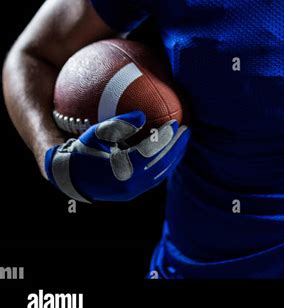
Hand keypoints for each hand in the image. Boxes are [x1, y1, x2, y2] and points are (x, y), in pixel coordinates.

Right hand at [44, 110, 189, 202]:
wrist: (71, 178)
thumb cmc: (83, 150)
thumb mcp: (96, 134)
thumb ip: (118, 124)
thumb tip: (142, 116)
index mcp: (121, 171)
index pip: (150, 153)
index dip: (165, 138)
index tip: (176, 122)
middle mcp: (130, 185)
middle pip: (161, 164)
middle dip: (177, 147)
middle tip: (187, 129)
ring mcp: (133, 191)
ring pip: (161, 173)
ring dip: (174, 155)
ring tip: (184, 138)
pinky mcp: (134, 192)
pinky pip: (156, 177)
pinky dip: (166, 163)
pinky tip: (171, 149)